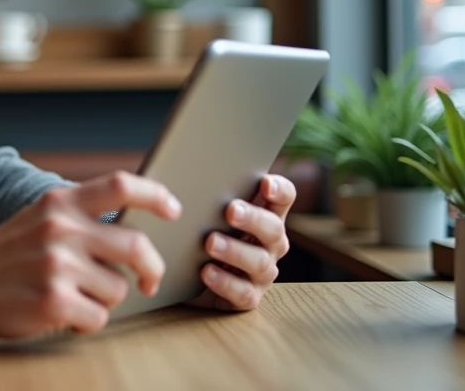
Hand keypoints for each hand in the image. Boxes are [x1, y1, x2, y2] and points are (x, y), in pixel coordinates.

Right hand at [0, 171, 181, 338]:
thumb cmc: (6, 255)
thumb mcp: (40, 217)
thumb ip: (80, 216)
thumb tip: (134, 227)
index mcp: (60, 202)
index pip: (121, 185)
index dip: (156, 195)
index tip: (173, 208)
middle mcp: (61, 228)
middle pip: (137, 246)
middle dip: (151, 269)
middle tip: (148, 280)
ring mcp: (58, 265)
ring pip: (119, 288)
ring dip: (105, 299)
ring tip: (75, 296)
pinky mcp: (55, 300)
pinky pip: (99, 317)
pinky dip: (86, 321)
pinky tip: (64, 314)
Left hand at [187, 174, 294, 311]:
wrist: (181, 273)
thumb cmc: (195, 232)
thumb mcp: (200, 210)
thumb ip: (204, 193)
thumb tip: (185, 167)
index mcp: (263, 215)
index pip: (283, 198)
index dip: (279, 190)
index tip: (265, 182)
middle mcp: (270, 243)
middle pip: (274, 228)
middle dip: (253, 218)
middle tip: (230, 210)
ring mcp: (262, 271)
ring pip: (260, 261)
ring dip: (236, 250)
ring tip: (211, 242)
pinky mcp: (248, 296)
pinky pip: (245, 293)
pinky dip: (226, 282)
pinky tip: (207, 272)